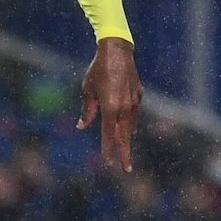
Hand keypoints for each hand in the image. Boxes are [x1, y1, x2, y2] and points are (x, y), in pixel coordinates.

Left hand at [80, 37, 141, 171]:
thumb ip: (87, 111)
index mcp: (110, 107)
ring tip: (124, 150)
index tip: (108, 162)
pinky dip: (131, 124)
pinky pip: (134, 115)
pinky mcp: (139, 95)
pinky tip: (129, 129)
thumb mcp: (87, 90)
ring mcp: (134, 102)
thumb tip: (82, 127)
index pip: (108, 134)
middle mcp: (124, 107)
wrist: (117, 51)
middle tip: (126, 168)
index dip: (107, 150)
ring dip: (127, 138)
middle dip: (124, 153)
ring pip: (131, 126)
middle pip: (124, 136)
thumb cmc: (98, 70)